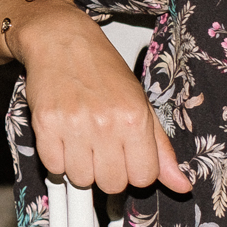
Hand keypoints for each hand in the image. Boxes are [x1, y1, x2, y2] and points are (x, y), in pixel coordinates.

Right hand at [14, 10, 190, 194]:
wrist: (61, 41)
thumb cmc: (102, 70)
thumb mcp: (141, 104)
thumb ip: (161, 148)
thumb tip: (181, 186)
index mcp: (135, 118)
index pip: (143, 178)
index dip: (134, 170)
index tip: (126, 156)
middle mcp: (106, 123)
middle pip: (112, 184)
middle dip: (107, 171)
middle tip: (102, 147)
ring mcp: (73, 124)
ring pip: (81, 179)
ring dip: (80, 166)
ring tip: (81, 140)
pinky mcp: (45, 124)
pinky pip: (53, 166)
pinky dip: (57, 158)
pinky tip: (63, 138)